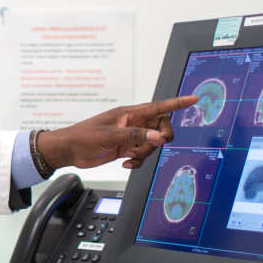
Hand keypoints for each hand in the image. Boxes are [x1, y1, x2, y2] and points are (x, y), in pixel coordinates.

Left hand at [36, 95, 197, 170]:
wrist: (69, 150)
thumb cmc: (83, 136)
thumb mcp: (109, 136)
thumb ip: (135, 136)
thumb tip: (158, 137)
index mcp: (129, 113)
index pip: (158, 107)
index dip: (177, 103)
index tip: (193, 99)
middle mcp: (132, 123)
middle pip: (160, 127)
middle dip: (161, 138)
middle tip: (153, 144)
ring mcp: (130, 136)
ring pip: (152, 143)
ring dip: (146, 153)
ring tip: (129, 157)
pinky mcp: (125, 148)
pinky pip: (142, 154)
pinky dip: (138, 161)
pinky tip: (125, 163)